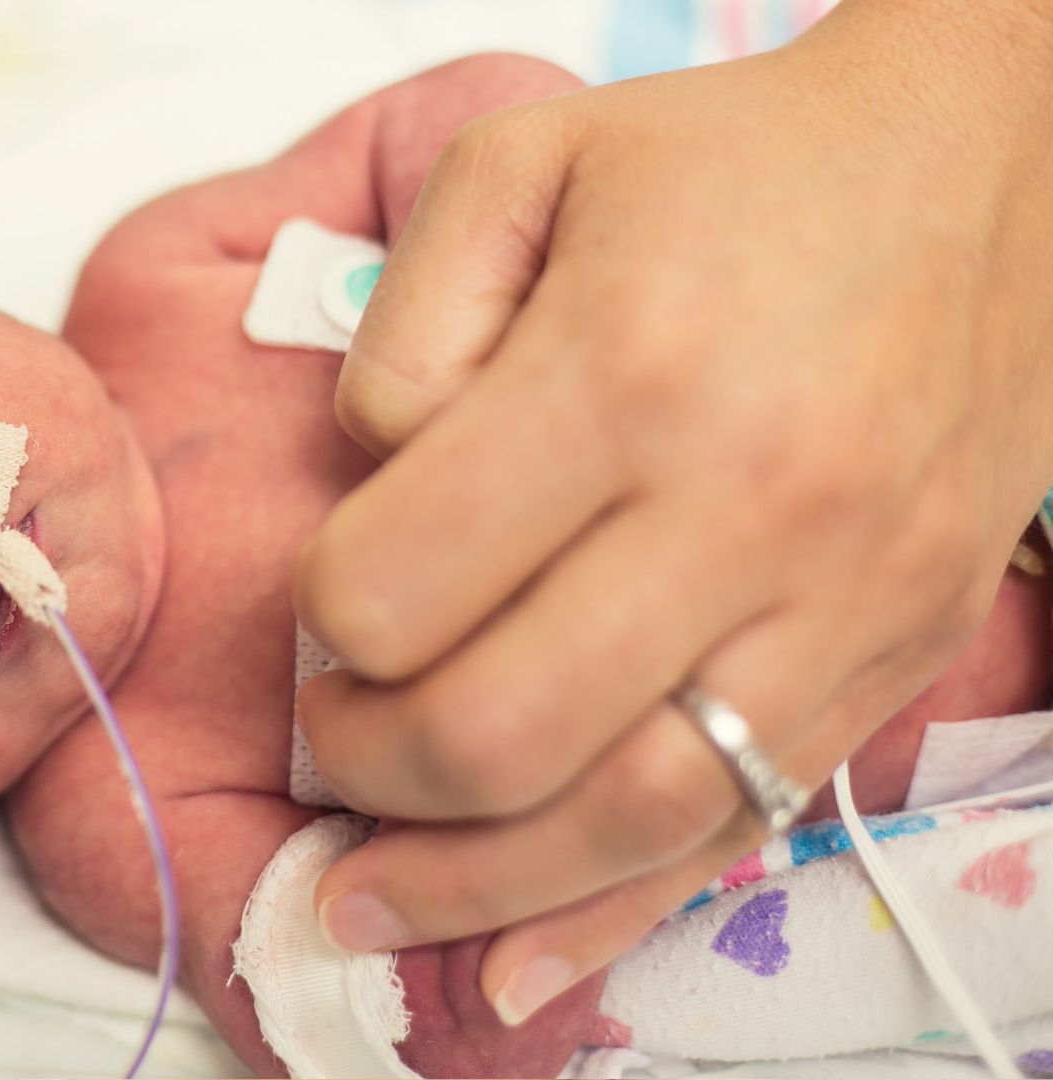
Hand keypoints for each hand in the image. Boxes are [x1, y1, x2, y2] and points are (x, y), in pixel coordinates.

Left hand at [293, 0, 1052, 1022]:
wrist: (980, 175)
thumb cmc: (728, 169)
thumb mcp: (519, 167)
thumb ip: (403, 329)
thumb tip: (370, 488)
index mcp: (624, 371)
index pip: (397, 586)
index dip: (324, 620)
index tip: (330, 601)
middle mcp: (742, 507)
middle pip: (497, 730)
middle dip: (372, 764)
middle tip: (334, 734)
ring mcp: (836, 602)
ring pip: (625, 817)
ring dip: (469, 888)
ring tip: (363, 905)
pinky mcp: (892, 657)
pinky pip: (744, 829)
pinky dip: (617, 915)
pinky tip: (518, 969)